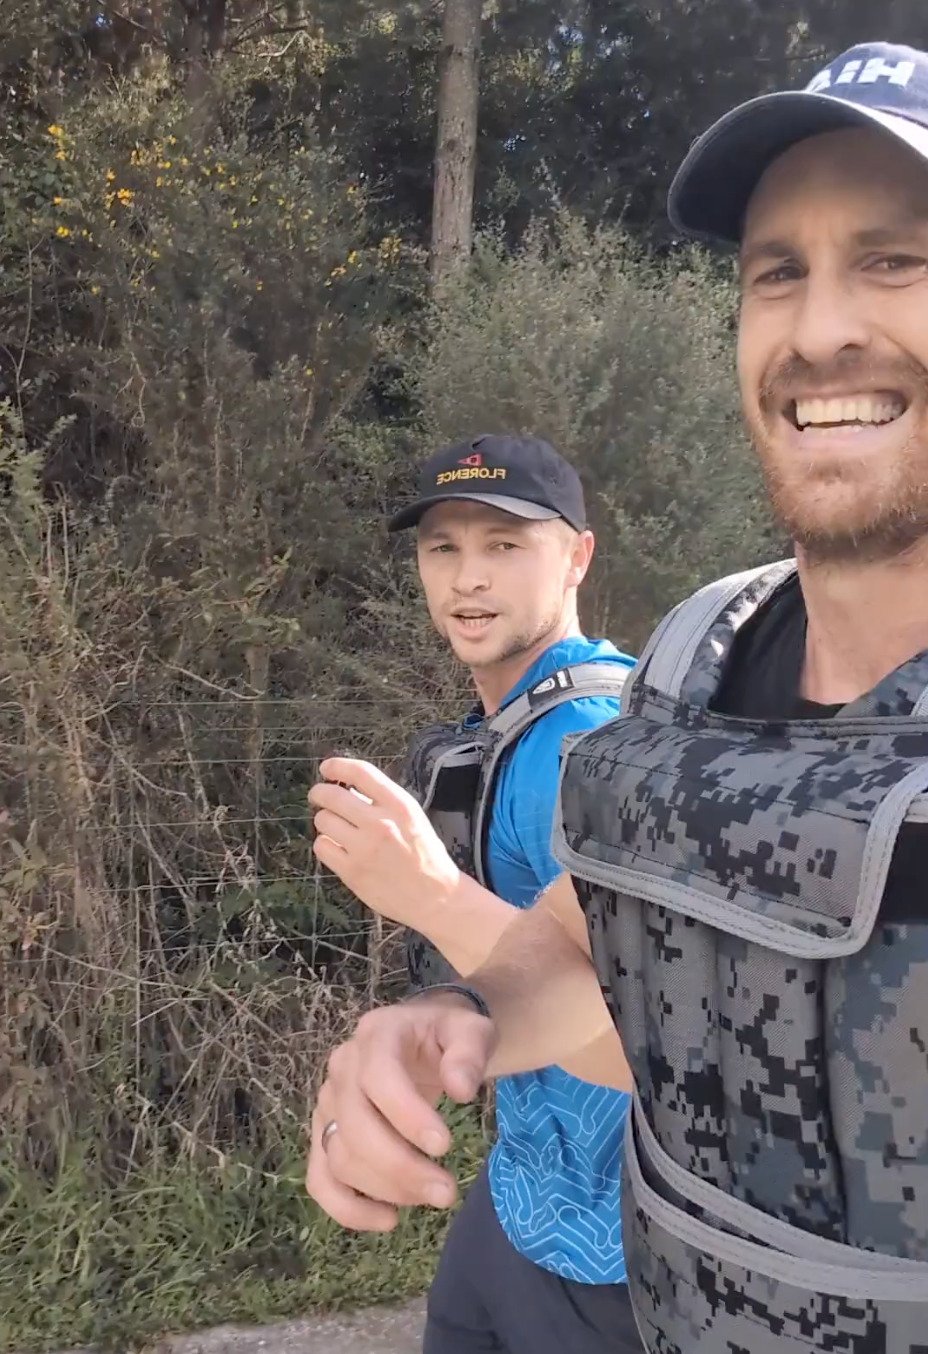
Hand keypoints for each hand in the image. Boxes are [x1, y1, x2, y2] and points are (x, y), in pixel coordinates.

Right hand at [305, 996, 494, 1230]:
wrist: (424, 1039)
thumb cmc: (447, 1037)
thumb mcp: (471, 1031)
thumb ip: (469, 1053)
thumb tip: (461, 1090)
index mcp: (377, 1034)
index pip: (380, 1076)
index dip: (407, 1115)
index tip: (445, 1146)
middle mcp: (343, 1067)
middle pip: (355, 1125)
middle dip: (402, 1167)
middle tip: (447, 1192)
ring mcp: (328, 1103)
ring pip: (339, 1157)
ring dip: (386, 1189)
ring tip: (434, 1197)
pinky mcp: (325, 1136)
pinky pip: (320, 1179)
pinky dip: (347, 1209)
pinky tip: (389, 1220)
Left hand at [308, 757, 459, 926]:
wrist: (435, 898)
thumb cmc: (426, 856)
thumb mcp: (413, 818)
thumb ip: (383, 802)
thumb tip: (348, 789)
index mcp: (400, 806)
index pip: (361, 773)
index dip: (338, 766)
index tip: (327, 768)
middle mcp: (380, 824)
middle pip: (332, 795)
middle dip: (320, 793)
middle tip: (319, 796)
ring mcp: (364, 849)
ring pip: (322, 820)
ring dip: (325, 821)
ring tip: (336, 827)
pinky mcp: (352, 872)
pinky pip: (322, 847)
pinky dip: (325, 844)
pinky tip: (337, 847)